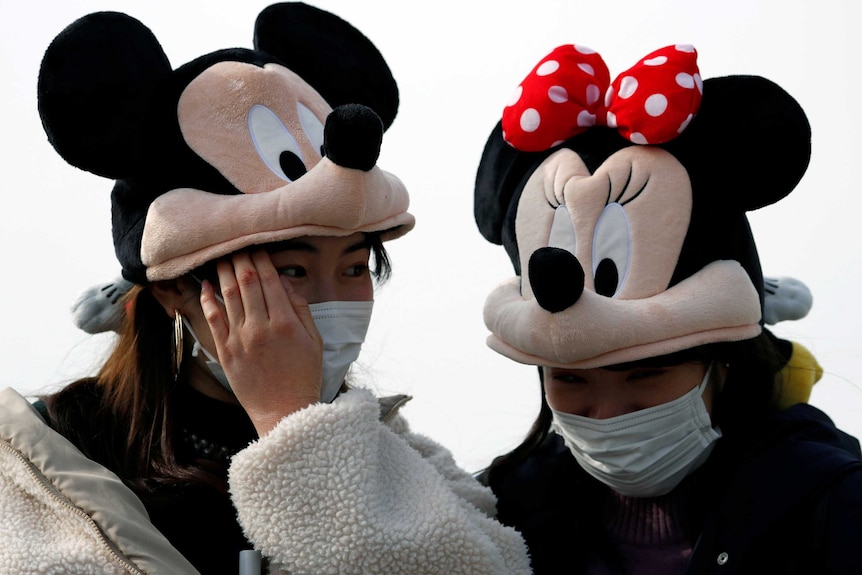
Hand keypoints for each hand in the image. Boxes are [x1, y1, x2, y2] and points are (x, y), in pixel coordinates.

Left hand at [200, 250, 322, 434]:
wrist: (284, 412)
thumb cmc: (304, 376)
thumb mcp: (314, 340)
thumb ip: (301, 309)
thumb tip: (285, 283)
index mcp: (285, 322)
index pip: (269, 280)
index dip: (261, 259)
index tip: (256, 246)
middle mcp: (261, 327)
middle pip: (246, 282)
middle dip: (241, 258)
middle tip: (235, 244)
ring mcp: (240, 339)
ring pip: (229, 295)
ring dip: (224, 272)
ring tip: (221, 257)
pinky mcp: (226, 351)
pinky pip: (213, 319)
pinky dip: (208, 299)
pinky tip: (207, 285)